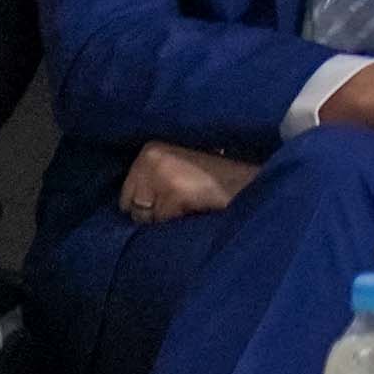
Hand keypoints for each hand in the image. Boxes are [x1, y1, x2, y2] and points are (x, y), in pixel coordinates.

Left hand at [121, 140, 258, 223]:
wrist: (249, 182)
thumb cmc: (215, 179)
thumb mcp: (178, 169)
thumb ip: (152, 180)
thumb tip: (128, 209)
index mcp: (149, 148)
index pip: (125, 192)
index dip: (147, 204)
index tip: (168, 203)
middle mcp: (149, 157)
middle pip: (131, 206)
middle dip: (152, 212)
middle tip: (181, 205)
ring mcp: (160, 173)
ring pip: (146, 217)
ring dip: (165, 219)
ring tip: (189, 207)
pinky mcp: (173, 191)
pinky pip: (164, 222)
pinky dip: (179, 224)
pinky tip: (196, 210)